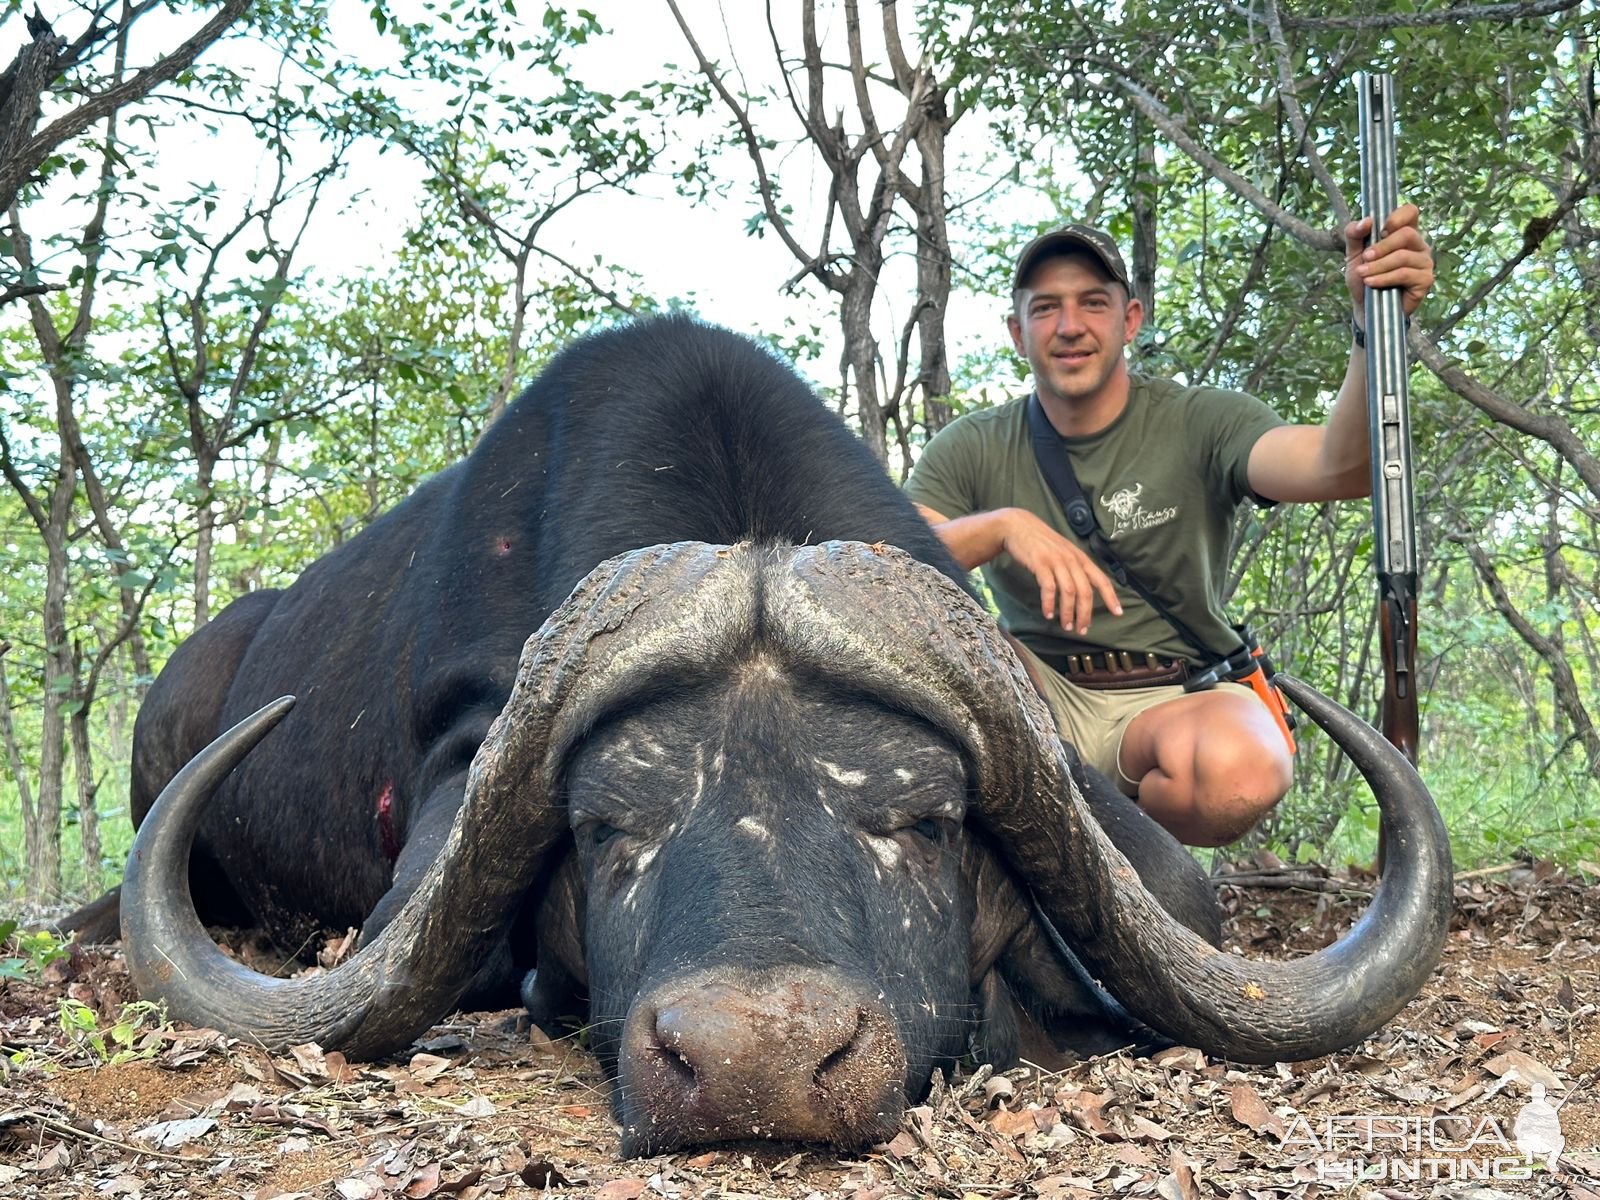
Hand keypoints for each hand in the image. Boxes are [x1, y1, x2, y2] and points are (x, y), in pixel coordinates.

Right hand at [1000, 509, 1122, 634]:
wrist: (1018, 526)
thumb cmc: (1040, 543)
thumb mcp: (1063, 552)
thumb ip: (1073, 568)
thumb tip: (1082, 591)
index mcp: (1080, 558)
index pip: (1101, 580)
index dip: (1111, 597)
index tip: (1118, 613)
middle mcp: (1071, 559)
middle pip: (1085, 591)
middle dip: (1085, 613)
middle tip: (1081, 630)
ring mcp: (1056, 561)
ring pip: (1069, 591)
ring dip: (1068, 612)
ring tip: (1066, 626)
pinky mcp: (1040, 563)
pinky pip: (1048, 587)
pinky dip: (1049, 603)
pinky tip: (1048, 614)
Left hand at [1344, 202, 1433, 317]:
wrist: (1365, 307)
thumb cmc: (1363, 277)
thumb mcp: (1353, 253)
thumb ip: (1354, 234)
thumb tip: (1367, 220)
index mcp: (1404, 233)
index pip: (1410, 212)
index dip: (1397, 217)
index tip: (1380, 230)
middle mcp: (1418, 245)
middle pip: (1407, 234)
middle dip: (1381, 246)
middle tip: (1365, 258)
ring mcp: (1425, 262)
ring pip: (1403, 256)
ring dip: (1378, 265)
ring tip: (1363, 274)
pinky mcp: (1425, 280)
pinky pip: (1405, 274)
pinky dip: (1384, 278)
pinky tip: (1371, 283)